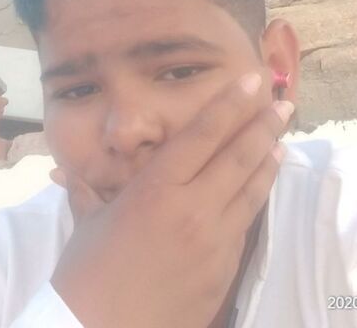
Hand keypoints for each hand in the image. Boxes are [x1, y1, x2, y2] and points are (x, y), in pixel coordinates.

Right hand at [49, 72, 292, 327]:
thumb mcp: (87, 225)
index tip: (252, 80)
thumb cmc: (87, 276)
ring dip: (268, 161)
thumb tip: (71, 175)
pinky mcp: (225, 269)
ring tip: (281, 140)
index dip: (229, 104)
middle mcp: (193, 208)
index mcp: (156, 189)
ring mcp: (215, 241)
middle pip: (238, 157)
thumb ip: (88, 192)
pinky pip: (244, 225)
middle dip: (263, 126)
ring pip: (251, 191)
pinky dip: (255, 199)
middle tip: (285, 103)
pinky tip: (259, 188)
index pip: (202, 135)